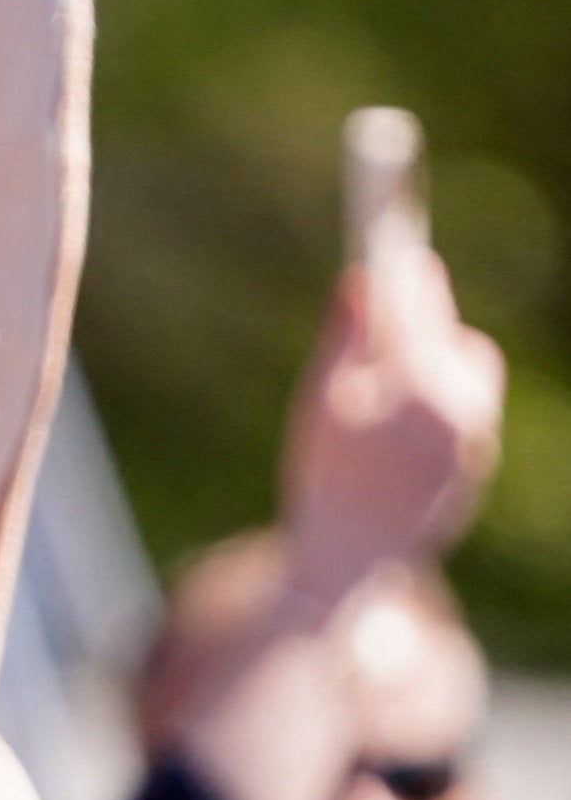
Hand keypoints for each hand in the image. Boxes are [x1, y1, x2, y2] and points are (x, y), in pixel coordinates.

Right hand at [280, 230, 503, 596]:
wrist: (350, 556)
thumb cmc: (322, 475)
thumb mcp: (320, 400)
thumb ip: (346, 337)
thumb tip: (361, 277)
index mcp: (417, 386)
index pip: (417, 309)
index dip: (405, 274)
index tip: (399, 243)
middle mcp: (460, 408)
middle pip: (450, 335)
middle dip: (420, 317)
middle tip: (385, 305)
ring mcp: (476, 438)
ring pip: (466, 369)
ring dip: (434, 358)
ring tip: (388, 378)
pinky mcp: (479, 461)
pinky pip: (468, 406)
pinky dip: (440, 397)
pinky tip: (400, 421)